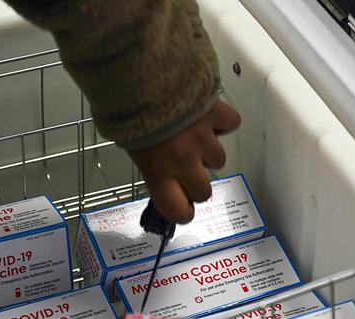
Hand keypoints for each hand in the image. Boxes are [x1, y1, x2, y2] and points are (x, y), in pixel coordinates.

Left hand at [129, 100, 240, 223]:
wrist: (140, 70)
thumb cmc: (125, 106)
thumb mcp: (126, 143)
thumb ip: (147, 162)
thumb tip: (157, 172)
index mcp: (158, 172)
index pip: (179, 211)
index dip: (181, 211)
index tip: (180, 206)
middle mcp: (184, 161)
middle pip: (204, 192)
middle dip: (196, 183)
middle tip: (186, 169)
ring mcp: (203, 138)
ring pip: (218, 159)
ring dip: (207, 151)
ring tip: (192, 136)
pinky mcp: (216, 115)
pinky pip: (229, 125)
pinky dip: (222, 123)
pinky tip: (208, 116)